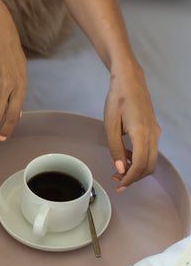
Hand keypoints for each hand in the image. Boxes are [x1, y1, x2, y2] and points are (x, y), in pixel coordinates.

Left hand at [104, 61, 160, 189]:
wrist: (129, 81)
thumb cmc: (118, 98)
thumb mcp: (110, 125)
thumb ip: (116, 148)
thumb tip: (120, 168)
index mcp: (141, 132)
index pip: (139, 164)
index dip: (129, 178)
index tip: (119, 184)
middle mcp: (152, 134)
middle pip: (148, 166)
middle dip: (133, 177)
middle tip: (117, 179)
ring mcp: (155, 131)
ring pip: (150, 160)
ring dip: (136, 169)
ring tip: (119, 168)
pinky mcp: (153, 129)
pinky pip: (150, 150)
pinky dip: (139, 158)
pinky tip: (125, 156)